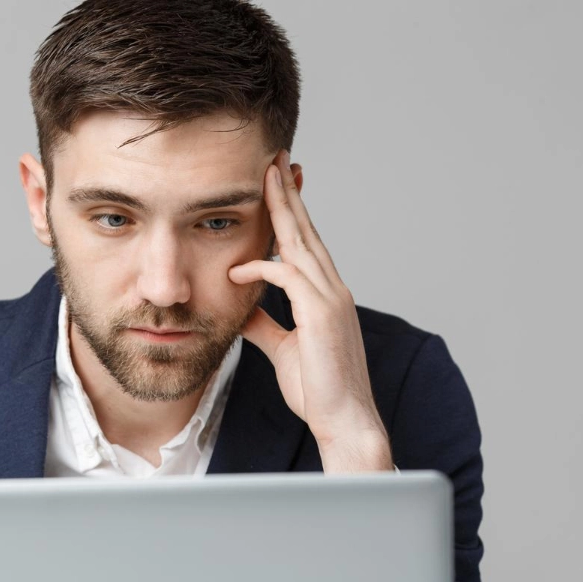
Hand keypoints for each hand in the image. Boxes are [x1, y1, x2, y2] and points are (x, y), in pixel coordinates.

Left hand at [228, 150, 392, 472]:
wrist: (344, 422)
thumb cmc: (318, 390)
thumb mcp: (282, 349)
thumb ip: (265, 324)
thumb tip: (243, 309)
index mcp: (326, 295)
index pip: (306, 242)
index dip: (291, 211)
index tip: (277, 183)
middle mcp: (332, 289)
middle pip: (306, 230)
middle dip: (288, 193)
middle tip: (275, 158)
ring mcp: (331, 299)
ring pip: (301, 242)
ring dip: (281, 209)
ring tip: (264, 177)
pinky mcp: (321, 314)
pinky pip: (287, 277)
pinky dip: (261, 270)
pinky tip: (238, 272)